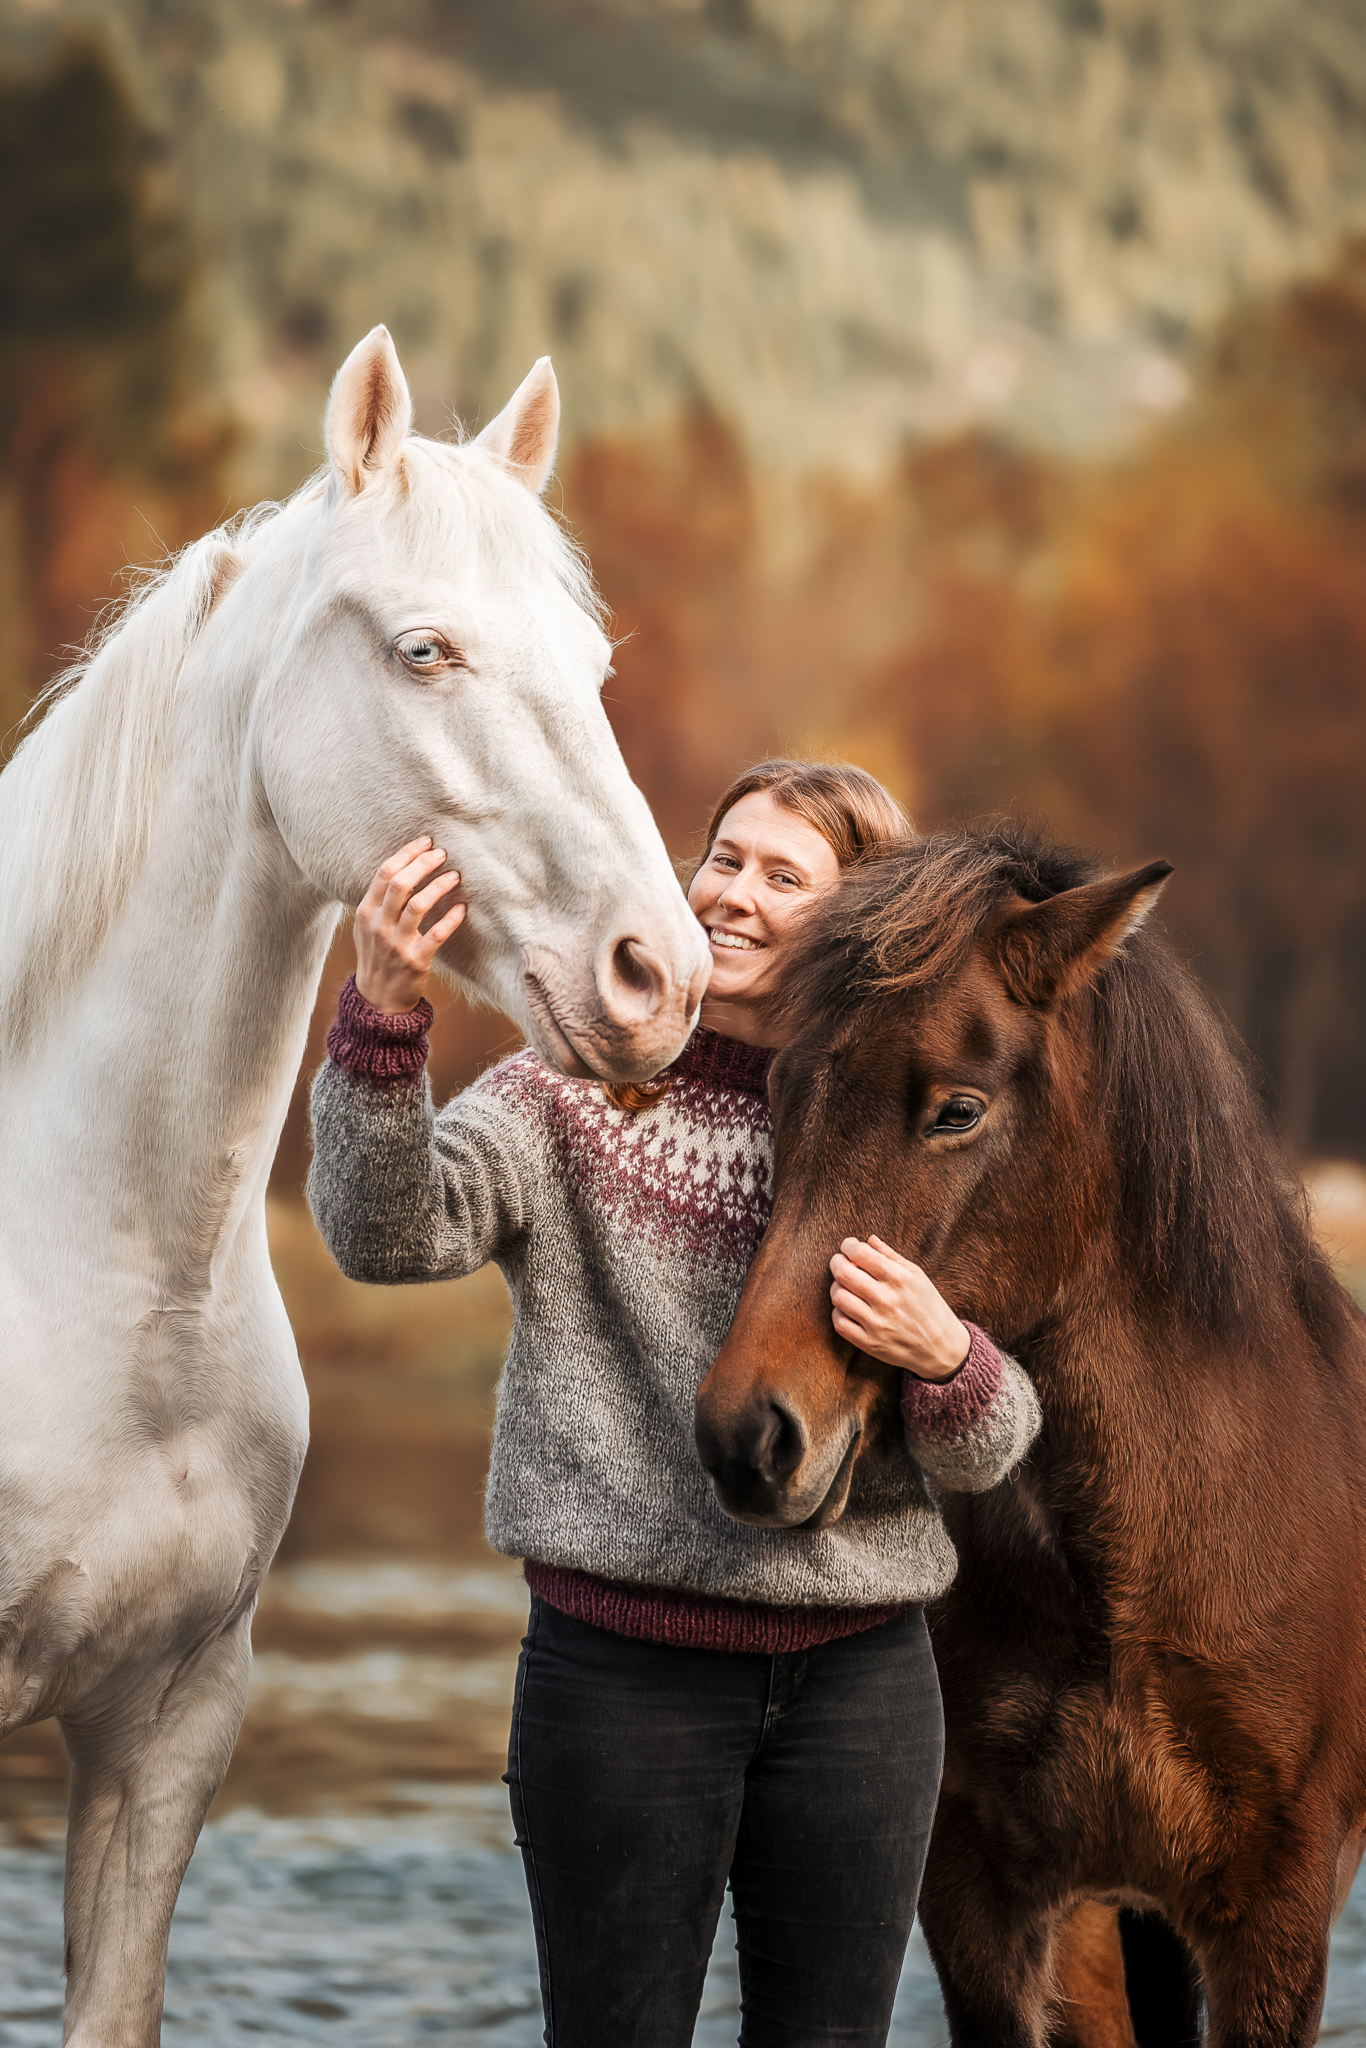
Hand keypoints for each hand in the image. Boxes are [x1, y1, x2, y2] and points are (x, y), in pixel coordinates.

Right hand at [354, 837, 466, 1013]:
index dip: (407, 853)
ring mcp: (396, 944)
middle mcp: (378, 925)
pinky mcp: (415, 961)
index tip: (426, 841)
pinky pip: (436, 935)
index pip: (384, 873)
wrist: (377, 999)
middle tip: (442, 853)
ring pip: (418, 905)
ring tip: (455, 875)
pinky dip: (450, 919)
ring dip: (439, 886)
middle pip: (400, 884)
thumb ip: (380, 900)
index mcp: (366, 912)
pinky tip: (462, 908)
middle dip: (423, 863)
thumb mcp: (367, 926)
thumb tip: (406, 865)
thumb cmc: (377, 955)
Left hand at [829, 1235, 970, 1381]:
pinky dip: (838, 1312)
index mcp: (900, 1279)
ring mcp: (877, 1324)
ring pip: (838, 1297)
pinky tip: (848, 1308)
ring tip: (845, 1286)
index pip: (861, 1254)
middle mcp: (887, 1300)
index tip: (848, 1246)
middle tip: (840, 1262)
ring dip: (837, 1287)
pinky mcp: (869, 1343)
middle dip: (837, 1262)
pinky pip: (839, 1323)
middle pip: (844, 1273)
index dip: (848, 1246)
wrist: (941, 1347)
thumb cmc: (929, 1306)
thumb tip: (869, 1239)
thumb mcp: (917, 1276)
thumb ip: (891, 1256)